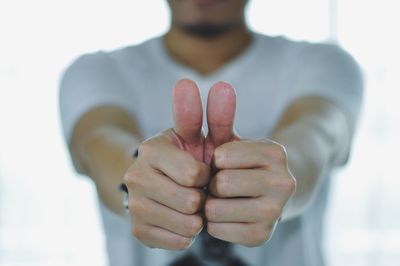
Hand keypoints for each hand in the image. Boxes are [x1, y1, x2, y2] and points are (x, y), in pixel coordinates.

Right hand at [123, 80, 208, 249]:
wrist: (164, 186)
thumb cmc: (191, 159)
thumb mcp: (205, 138)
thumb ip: (216, 116)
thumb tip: (224, 85)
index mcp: (152, 148)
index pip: (194, 173)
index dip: (205, 175)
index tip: (199, 170)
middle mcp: (135, 175)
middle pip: (190, 201)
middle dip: (202, 197)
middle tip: (196, 190)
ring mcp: (134, 204)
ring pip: (187, 224)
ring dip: (197, 217)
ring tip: (189, 204)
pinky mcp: (137, 230)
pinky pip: (179, 240)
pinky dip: (187, 232)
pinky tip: (181, 218)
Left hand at [204, 114, 295, 245]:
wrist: (265, 195)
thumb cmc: (238, 162)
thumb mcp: (229, 138)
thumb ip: (216, 114)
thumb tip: (212, 84)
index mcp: (275, 152)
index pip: (222, 156)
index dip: (215, 160)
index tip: (225, 162)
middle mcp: (283, 181)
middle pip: (221, 184)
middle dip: (212, 183)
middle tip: (223, 183)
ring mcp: (276, 211)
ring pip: (216, 209)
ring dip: (211, 204)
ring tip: (224, 198)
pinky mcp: (263, 236)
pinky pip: (217, 229)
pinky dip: (214, 222)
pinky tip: (226, 214)